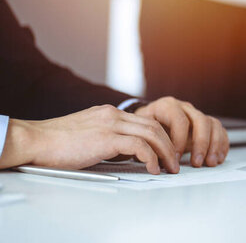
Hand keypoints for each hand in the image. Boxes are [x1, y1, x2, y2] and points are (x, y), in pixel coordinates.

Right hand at [0, 105, 178, 173]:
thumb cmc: (55, 143)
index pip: (145, 120)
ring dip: (165, 152)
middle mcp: (113, 114)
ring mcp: (111, 124)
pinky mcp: (106, 138)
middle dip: (169, 144)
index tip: (166, 152)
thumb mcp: (87, 133)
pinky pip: (140, 146)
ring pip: (152, 133)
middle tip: (174, 162)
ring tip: (169, 167)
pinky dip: (151, 157)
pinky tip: (152, 168)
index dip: (161, 136)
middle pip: (154, 125)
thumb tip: (122, 153)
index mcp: (109, 113)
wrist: (35, 140)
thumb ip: (106, 137)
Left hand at [134, 97, 228, 166]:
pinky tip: (218, 158)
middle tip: (197, 163)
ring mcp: (197, 115)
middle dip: (201, 143)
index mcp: (167, 106)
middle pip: (201, 121)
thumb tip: (156, 161)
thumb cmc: (145, 130)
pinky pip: (220, 131)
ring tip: (210, 163)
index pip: (179, 120)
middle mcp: (185, 108)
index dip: (179, 140)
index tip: (175, 158)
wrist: (149, 124)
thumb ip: (149, 143)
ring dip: (214, 145)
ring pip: (213, 124)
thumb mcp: (142, 133)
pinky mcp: (207, 124)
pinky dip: (222, 144)